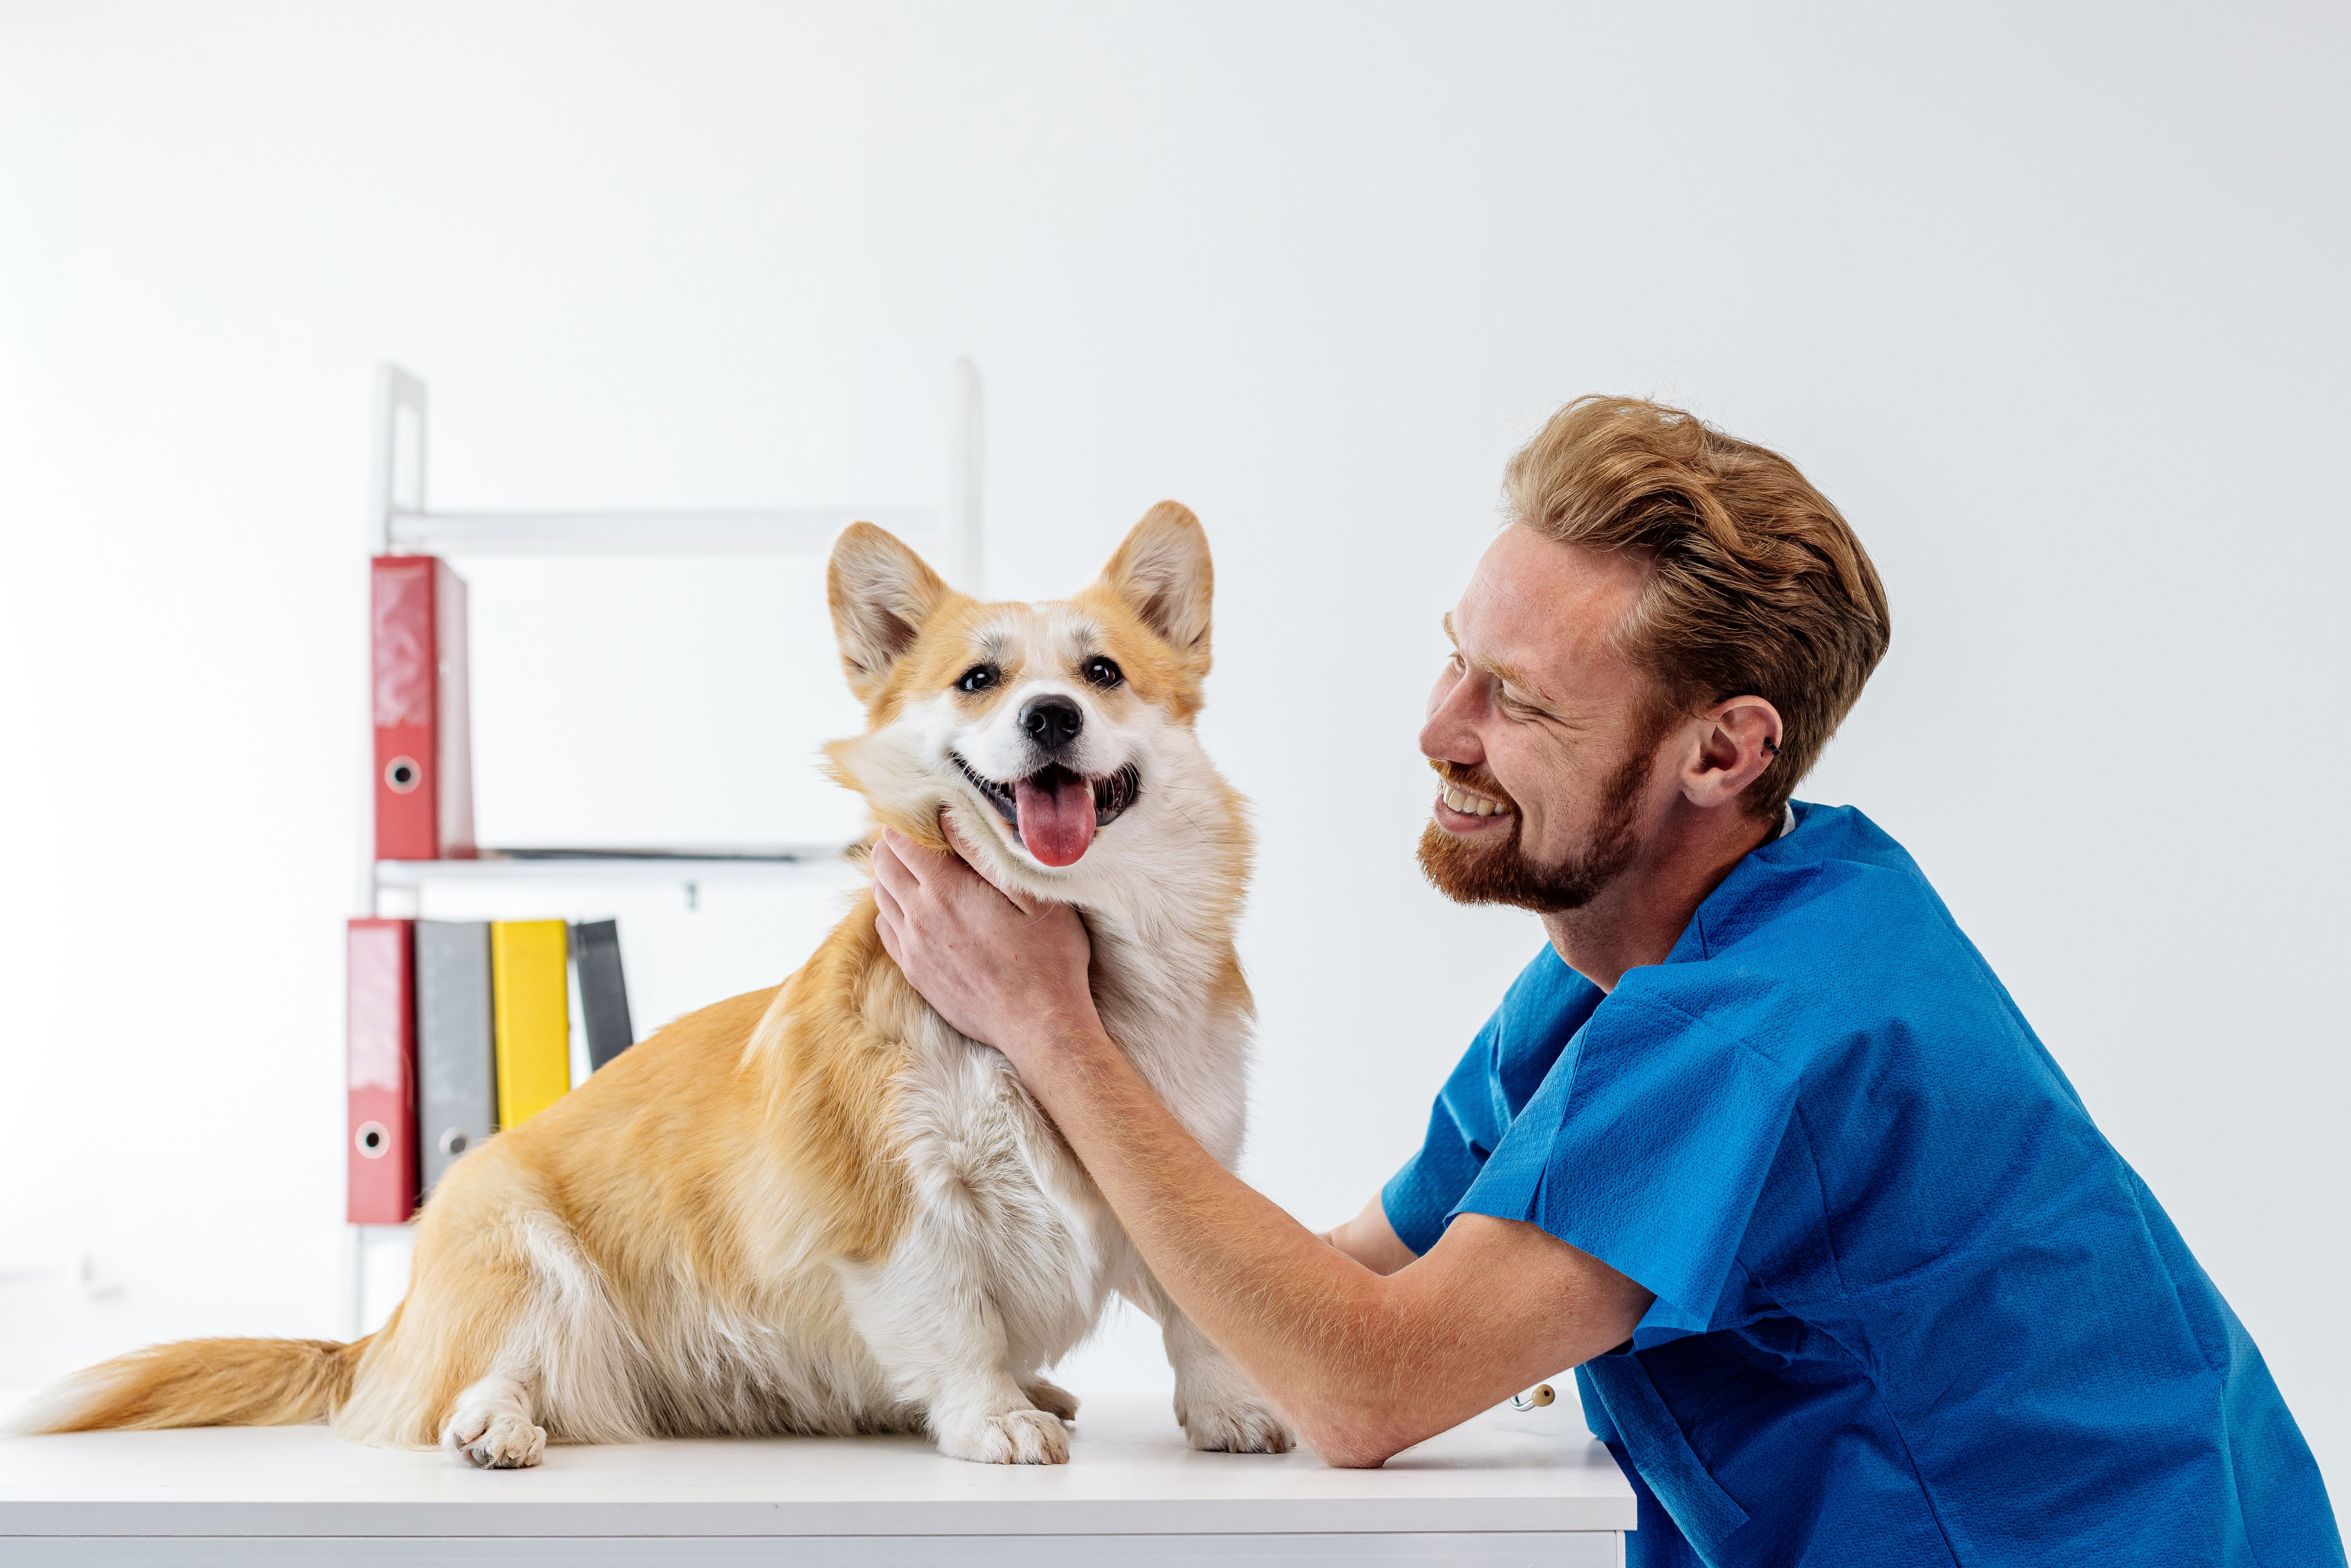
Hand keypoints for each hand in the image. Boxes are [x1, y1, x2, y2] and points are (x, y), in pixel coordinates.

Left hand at [870, 826, 1103, 1072]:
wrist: (1040, 1026)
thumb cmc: (1048, 957)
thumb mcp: (1031, 894)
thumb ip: (984, 853)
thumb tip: (947, 818)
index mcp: (946, 891)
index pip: (901, 840)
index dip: (909, 822)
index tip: (926, 817)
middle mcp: (919, 917)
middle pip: (883, 865)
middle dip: (894, 844)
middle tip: (921, 839)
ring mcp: (913, 948)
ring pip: (880, 897)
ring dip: (893, 877)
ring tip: (920, 871)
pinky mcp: (915, 973)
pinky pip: (886, 931)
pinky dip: (893, 912)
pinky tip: (917, 911)